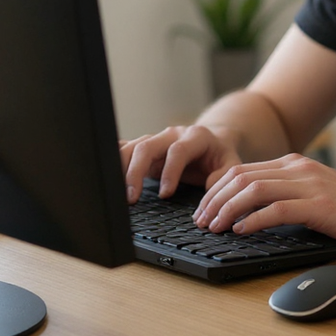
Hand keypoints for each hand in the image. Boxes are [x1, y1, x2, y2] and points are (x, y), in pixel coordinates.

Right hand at [120, 125, 241, 203]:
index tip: (165, 194)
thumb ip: (223, 180)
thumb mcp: (231, 166)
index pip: (178, 151)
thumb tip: (207, 200)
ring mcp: (156, 139)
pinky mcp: (145, 146)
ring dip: (121, 168)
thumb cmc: (220, 156)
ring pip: (132, 147)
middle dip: (136, 172)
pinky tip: (105, 176)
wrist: (213, 140)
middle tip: (132, 198)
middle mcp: (172, 134)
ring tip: (116, 193)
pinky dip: (114, 161)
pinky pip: (125, 149)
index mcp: (196, 137)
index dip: (170, 171)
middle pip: (148, 146)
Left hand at [192, 154, 335, 241]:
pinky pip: (275, 210)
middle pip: (241, 177)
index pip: (242, 170)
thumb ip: (283, 194)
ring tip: (215, 227)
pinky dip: (252, 220)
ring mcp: (309, 185)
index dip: (216, 189)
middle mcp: (299, 168)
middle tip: (201, 220)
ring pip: (253, 190)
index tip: (204, 208)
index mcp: (294, 164)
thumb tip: (244, 210)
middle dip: (214, 199)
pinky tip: (240, 231)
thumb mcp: (311, 194)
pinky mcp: (318, 206)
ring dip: (227, 209)